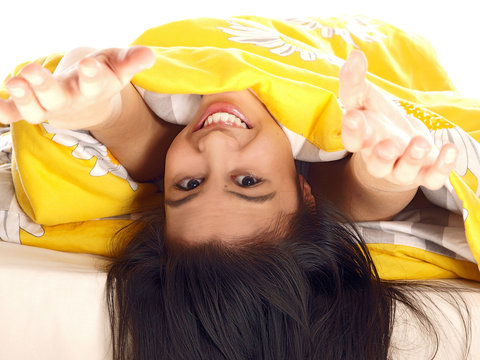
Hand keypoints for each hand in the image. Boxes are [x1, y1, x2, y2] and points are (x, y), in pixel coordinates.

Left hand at [0, 45, 154, 129]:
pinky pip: (17, 114)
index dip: (93, 77)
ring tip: (13, 81)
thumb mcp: (119, 65)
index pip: (96, 84)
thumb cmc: (104, 77)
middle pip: (58, 99)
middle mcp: (72, 100)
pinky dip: (5, 111)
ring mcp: (51, 107)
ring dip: (23, 99)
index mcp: (95, 89)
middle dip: (45, 88)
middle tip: (31, 73)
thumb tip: (149, 54)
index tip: (90, 66)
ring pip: (36, 110)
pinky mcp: (35, 108)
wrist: (91, 104)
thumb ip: (131, 60)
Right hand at [339, 50, 456, 190]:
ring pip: (403, 173)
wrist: (398, 147)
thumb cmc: (377, 122)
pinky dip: (443, 167)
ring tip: (418, 143)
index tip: (353, 116)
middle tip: (389, 144)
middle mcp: (379, 159)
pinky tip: (450, 149)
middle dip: (382, 156)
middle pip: (377, 164)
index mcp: (362, 141)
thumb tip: (354, 54)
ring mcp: (402, 169)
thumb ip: (355, 81)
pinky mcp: (424, 174)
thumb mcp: (365, 99)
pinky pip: (432, 178)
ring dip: (412, 159)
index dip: (352, 131)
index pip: (352, 140)